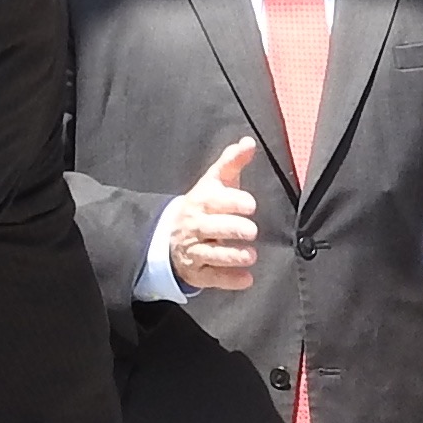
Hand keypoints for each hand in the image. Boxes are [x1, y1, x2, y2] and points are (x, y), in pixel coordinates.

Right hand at [167, 140, 263, 291]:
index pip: (213, 201)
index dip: (232, 202)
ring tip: (250, 255)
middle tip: (251, 230)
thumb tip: (248, 142)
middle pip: (211, 228)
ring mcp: (194, 251)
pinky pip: (212, 278)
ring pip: (211, 255)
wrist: (170, 236)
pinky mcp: (197, 273)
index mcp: (199, 202)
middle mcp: (195, 227)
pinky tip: (247, 279)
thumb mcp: (213, 182)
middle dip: (231, 229)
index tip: (250, 204)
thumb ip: (231, 162)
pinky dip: (229, 280)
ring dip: (231, 256)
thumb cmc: (202, 206)